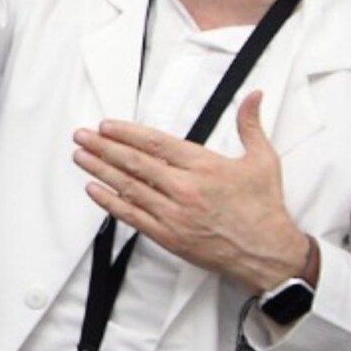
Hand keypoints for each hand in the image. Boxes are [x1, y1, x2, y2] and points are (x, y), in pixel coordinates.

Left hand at [72, 91, 317, 296]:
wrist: (270, 256)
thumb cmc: (265, 209)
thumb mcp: (263, 160)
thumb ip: (250, 124)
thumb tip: (254, 95)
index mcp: (202, 165)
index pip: (155, 143)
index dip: (126, 133)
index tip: (106, 125)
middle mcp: (184, 189)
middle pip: (135, 163)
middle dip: (103, 148)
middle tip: (81, 136)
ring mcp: (175, 215)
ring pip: (130, 188)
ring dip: (101, 172)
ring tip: (81, 158)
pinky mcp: (171, 238)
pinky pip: (134, 218)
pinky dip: (112, 203)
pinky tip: (95, 191)